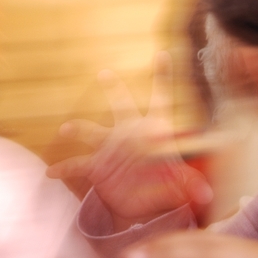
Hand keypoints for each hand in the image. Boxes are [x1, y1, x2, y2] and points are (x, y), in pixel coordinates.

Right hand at [46, 52, 212, 230]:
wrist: (142, 203)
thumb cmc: (164, 184)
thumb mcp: (180, 182)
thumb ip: (191, 184)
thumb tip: (206, 194)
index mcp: (152, 129)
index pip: (160, 99)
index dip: (162, 77)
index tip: (164, 54)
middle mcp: (128, 132)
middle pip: (121, 104)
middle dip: (114, 89)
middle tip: (106, 74)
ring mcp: (109, 148)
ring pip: (91, 131)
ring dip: (79, 129)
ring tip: (67, 129)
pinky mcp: (96, 167)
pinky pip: (76, 165)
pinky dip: (64, 168)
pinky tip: (51, 172)